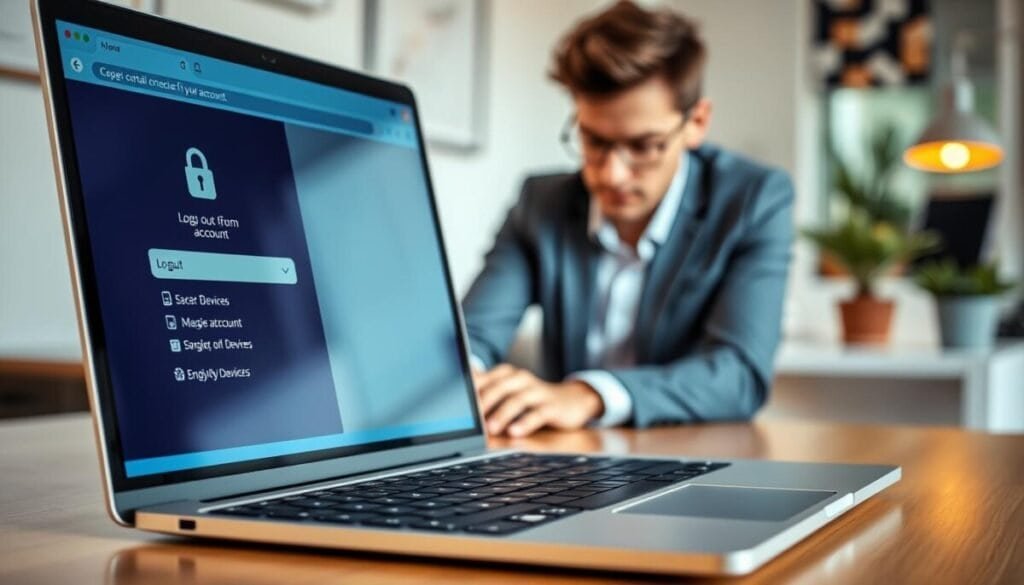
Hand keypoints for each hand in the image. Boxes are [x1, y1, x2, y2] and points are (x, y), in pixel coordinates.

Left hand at [473, 364, 603, 436]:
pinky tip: (515, 432)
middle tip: (472, 420)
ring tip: (490, 429)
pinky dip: (525, 423)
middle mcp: (521, 379)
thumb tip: (460, 394)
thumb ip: (486, 392)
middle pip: (499, 388)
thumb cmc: (533, 399)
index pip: (485, 379)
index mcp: (507, 374)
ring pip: (517, 400)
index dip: (471, 393)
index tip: (459, 408)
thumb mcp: (509, 393)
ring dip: (502, 415)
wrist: (572, 401)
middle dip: (484, 404)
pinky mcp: (552, 406)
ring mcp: (538, 391)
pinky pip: (538, 413)